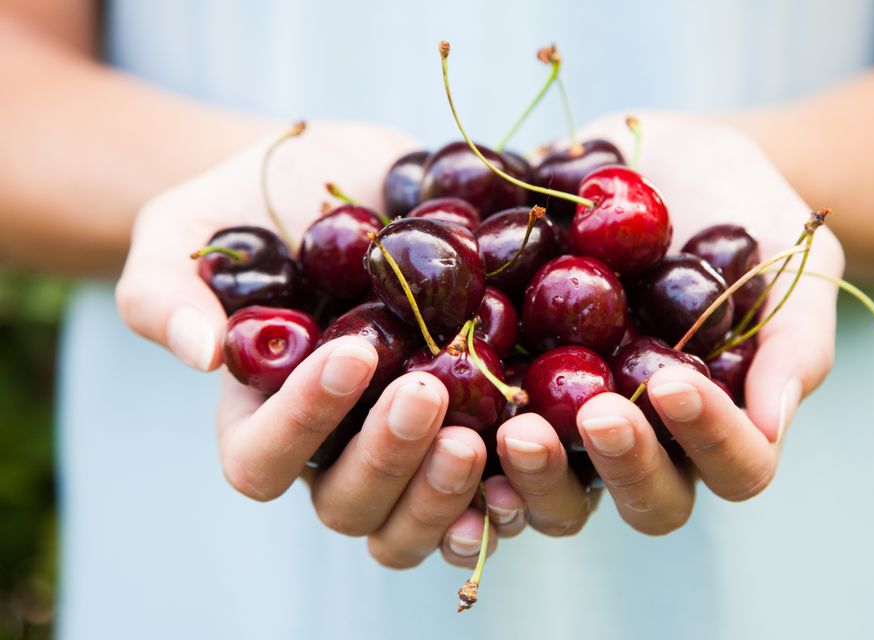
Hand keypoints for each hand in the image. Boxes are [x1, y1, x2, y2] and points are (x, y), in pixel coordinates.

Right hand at [116, 122, 526, 567]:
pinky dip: (515, 486)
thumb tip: (199, 356)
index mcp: (262, 414)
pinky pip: (489, 488)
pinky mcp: (470, 421)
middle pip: (348, 504)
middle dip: (388, 458)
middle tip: (429, 393)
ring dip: (450, 492)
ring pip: (416, 519)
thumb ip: (164, 290)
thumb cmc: (255, 202)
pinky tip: (537, 449)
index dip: (302, 422)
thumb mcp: (186, 227)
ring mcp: (404, 441)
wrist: (350, 176)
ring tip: (496, 436)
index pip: (261, 458)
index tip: (351, 352)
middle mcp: (335, 446)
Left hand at [496, 113, 843, 534]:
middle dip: (622, 464)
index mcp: (720, 419)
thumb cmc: (742, 208)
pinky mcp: (512, 384)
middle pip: (644, 498)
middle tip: (593, 412)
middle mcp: (649, 438)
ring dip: (537, 474)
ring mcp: (576, 420)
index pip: (734, 466)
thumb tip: (771, 425)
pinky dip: (464, 439)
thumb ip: (792, 342)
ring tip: (516, 425)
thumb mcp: (790, 259)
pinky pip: (486, 433)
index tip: (673, 380)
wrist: (661, 159)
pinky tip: (442, 414)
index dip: (709, 439)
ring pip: (561, 490)